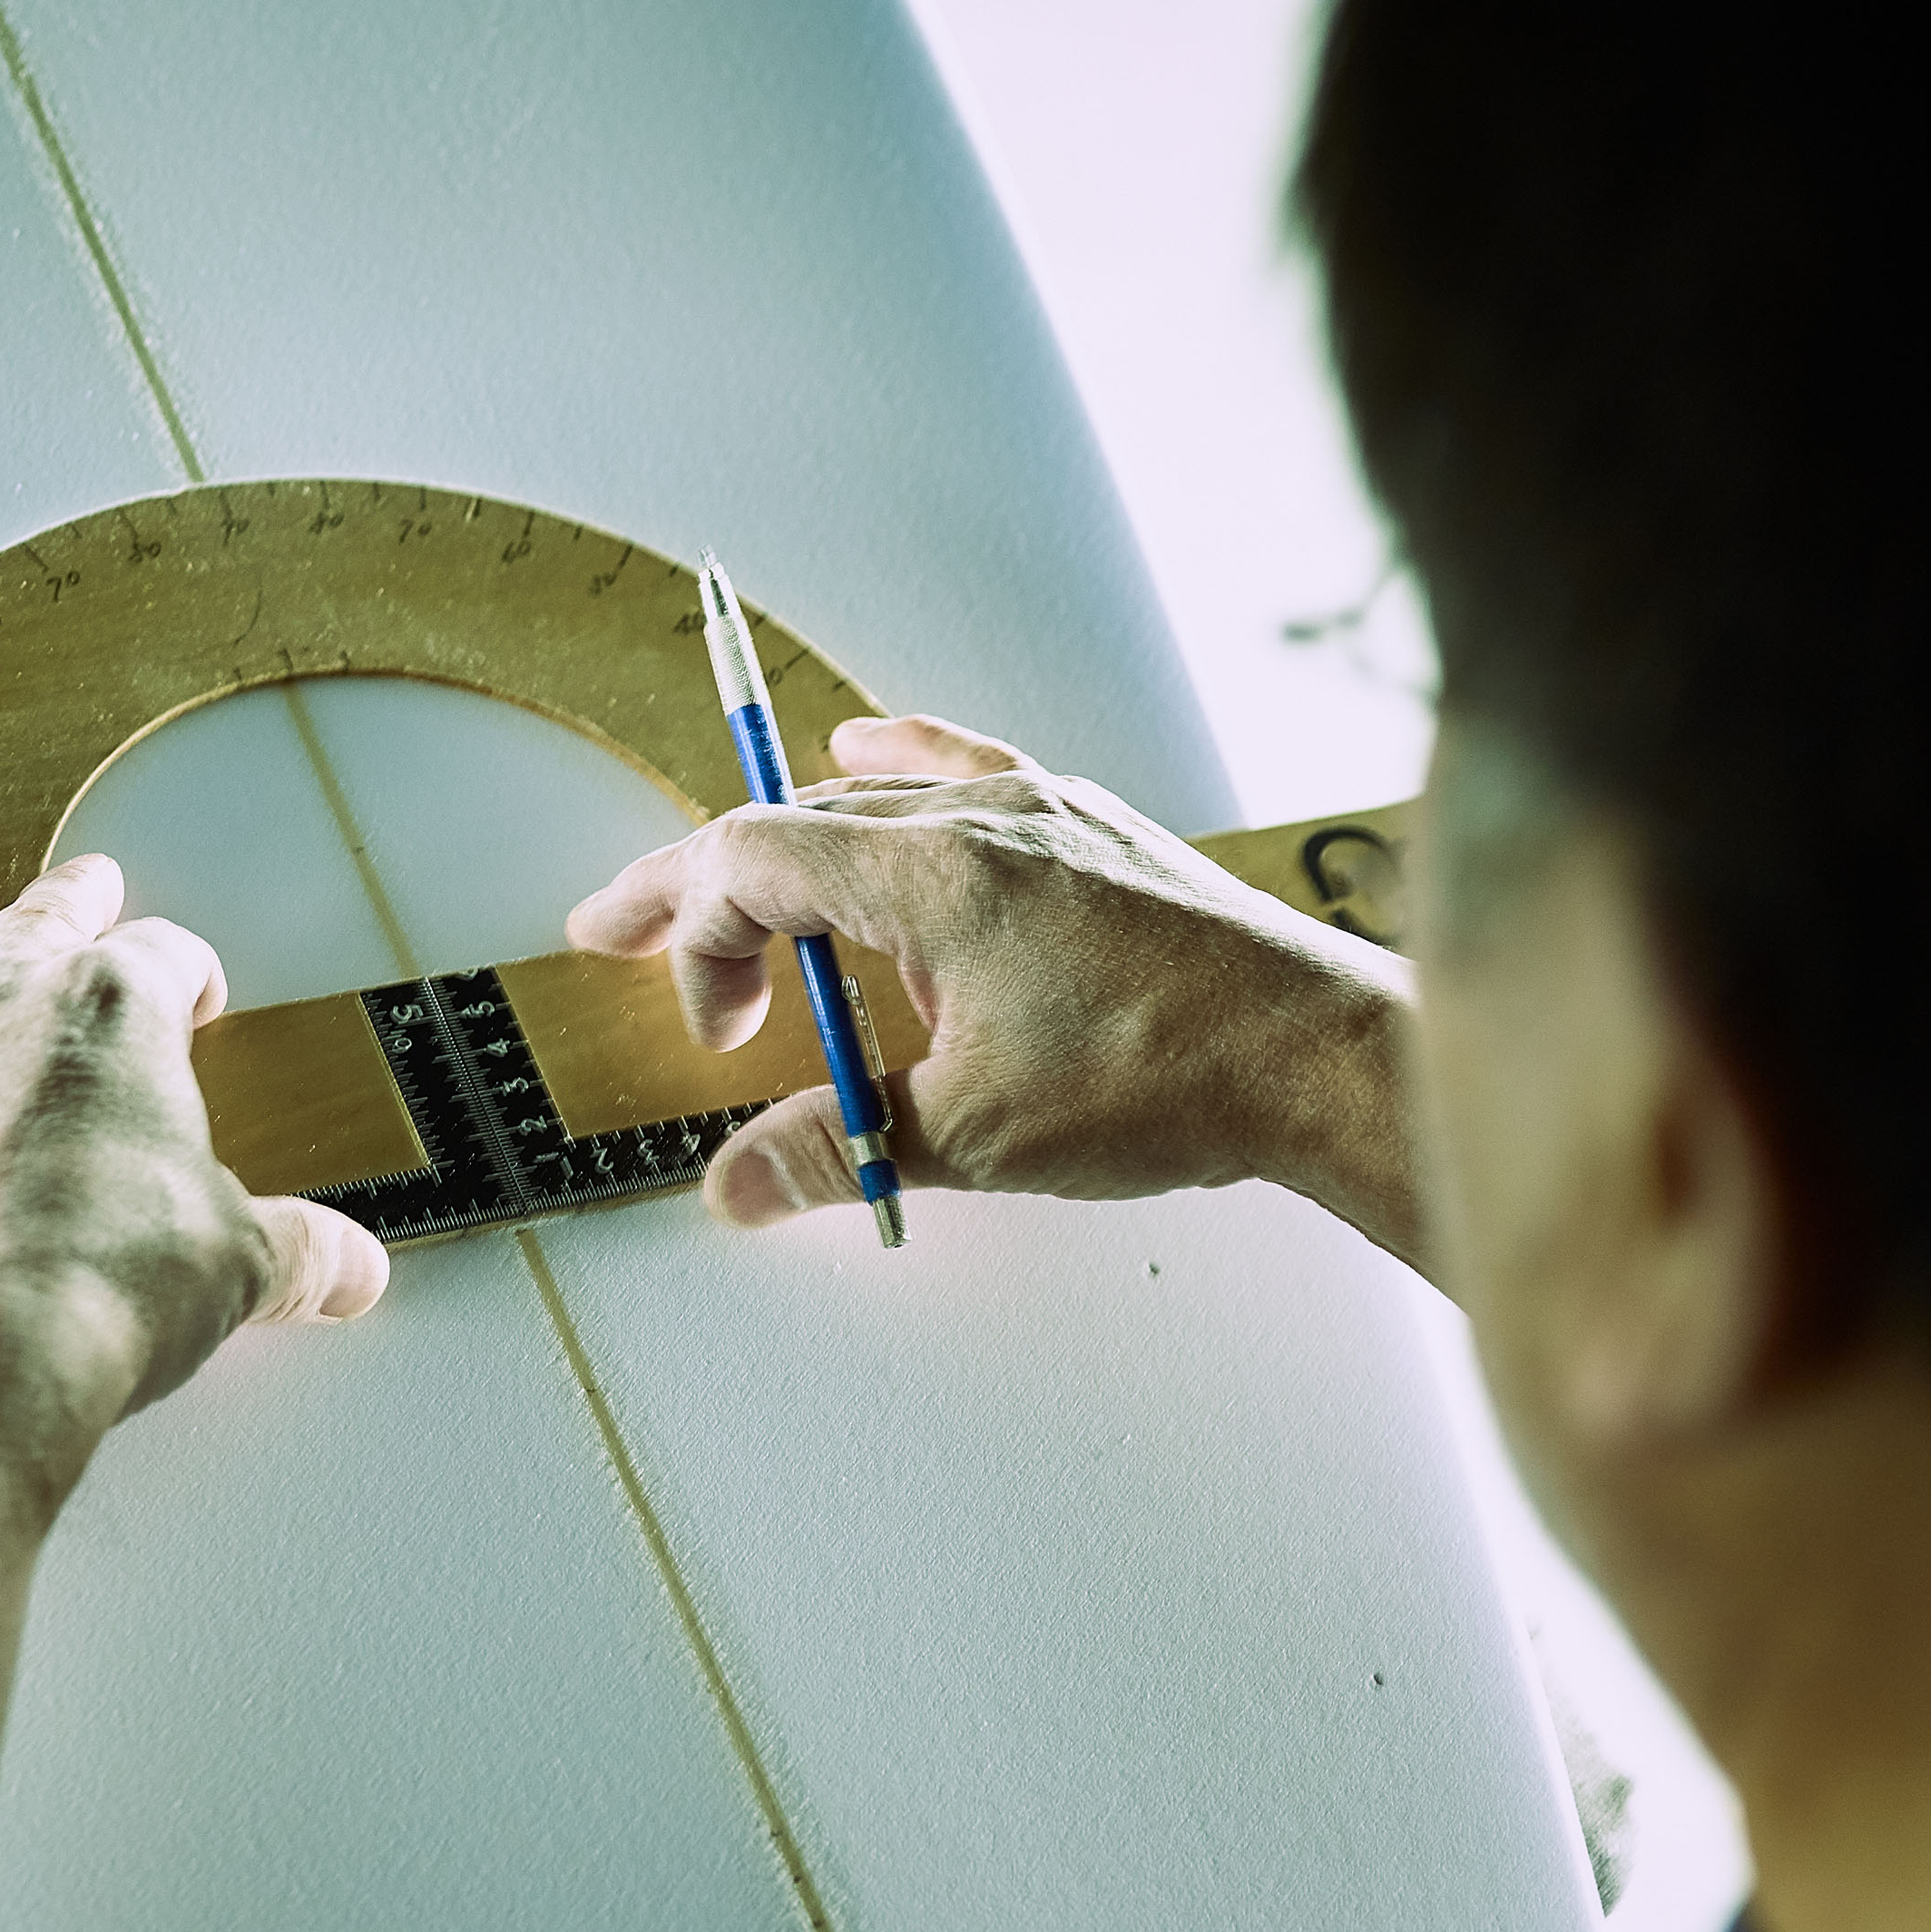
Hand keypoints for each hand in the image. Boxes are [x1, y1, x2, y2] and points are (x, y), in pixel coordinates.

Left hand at [0, 821, 388, 1510]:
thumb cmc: (107, 1292)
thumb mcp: (240, 1267)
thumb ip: (298, 1253)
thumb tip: (353, 1270)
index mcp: (115, 1011)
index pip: (164, 959)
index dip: (188, 976)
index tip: (198, 1003)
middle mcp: (1, 1007)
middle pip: (38, 921)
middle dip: (68, 899)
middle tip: (82, 881)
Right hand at [566, 715, 1423, 1264]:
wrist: (1318, 1055)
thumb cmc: (1171, 1078)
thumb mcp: (972, 1134)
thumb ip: (838, 1149)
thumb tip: (738, 1189)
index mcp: (934, 873)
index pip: (753, 862)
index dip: (698, 940)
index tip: (721, 1034)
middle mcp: (979, 817)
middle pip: (790, 820)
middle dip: (697, 887)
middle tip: (612, 927)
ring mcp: (1038, 812)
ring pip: (868, 798)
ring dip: (785, 844)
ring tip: (728, 884)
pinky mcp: (1087, 828)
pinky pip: (963, 764)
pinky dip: (898, 764)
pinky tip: (871, 742)